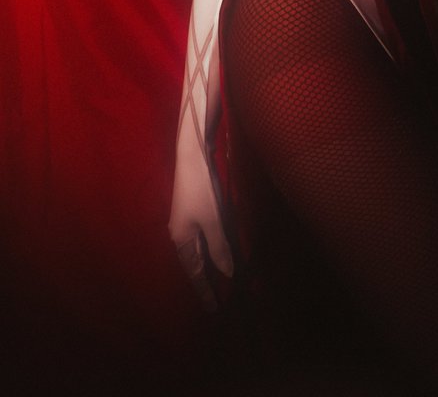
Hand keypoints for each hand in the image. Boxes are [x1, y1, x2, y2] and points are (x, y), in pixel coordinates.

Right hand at [169, 147, 233, 311]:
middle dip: (207, 281)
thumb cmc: (201, 190)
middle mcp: (180, 234)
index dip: (205, 290)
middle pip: (195, 264)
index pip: (195, 273)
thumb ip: (220, 248)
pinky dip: (210, 250)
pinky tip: (218, 252)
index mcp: (182, 241)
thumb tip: (227, 274)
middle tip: (219, 301)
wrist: (192, 157)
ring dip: (210, 266)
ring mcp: (185, 222)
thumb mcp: (213, 221)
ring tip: (221, 282)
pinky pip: (202, 239)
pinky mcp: (193, 211)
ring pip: (199, 251)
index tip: (213, 309)